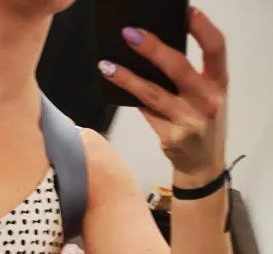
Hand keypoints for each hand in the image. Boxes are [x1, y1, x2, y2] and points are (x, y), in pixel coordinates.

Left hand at [99, 7, 227, 185]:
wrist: (202, 165)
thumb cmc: (201, 123)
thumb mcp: (206, 97)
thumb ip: (190, 77)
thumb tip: (152, 51)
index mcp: (219, 84)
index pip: (216, 48)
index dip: (202, 28)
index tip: (186, 11)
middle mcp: (207, 101)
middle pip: (178, 68)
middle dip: (152, 49)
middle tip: (129, 34)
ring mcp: (188, 121)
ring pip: (153, 94)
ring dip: (127, 78)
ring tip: (106, 65)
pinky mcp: (170, 137)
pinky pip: (146, 112)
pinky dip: (131, 98)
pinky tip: (115, 86)